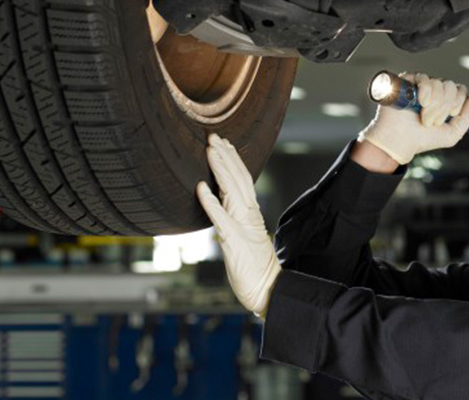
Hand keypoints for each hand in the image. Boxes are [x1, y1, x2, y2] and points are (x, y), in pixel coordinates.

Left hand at [196, 134, 280, 317]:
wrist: (267, 289)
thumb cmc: (254, 266)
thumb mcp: (243, 237)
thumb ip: (234, 219)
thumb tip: (222, 204)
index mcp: (251, 213)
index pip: (243, 180)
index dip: (233, 160)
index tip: (223, 143)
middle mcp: (249, 215)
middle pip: (238, 179)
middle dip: (226, 156)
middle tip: (213, 136)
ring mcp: (242, 227)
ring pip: (231, 192)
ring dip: (220, 170)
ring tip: (209, 151)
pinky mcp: (234, 241)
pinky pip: (221, 218)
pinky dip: (211, 202)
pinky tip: (201, 188)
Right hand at [358, 72, 468, 164]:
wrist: (400, 141)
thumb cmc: (423, 139)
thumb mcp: (453, 133)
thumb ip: (468, 117)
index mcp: (444, 100)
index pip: (460, 90)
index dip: (458, 102)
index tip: (451, 116)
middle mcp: (433, 90)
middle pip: (451, 86)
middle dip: (445, 107)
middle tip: (433, 121)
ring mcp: (420, 85)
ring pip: (439, 84)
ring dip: (434, 105)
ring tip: (424, 117)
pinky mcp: (407, 81)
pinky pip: (425, 78)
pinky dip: (426, 92)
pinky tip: (421, 103)